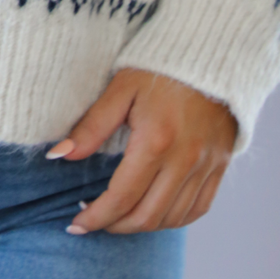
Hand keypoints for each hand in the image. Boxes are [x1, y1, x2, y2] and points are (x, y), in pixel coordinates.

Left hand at [49, 68, 237, 233]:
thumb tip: (59, 155)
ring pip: (172, 218)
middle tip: (93, 220)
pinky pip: (198, 209)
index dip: (96, 218)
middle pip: (146, 216)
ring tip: (118, 217)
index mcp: (156, 140)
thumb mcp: (120, 89)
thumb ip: (91, 126)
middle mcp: (184, 159)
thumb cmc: (159, 68)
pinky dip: (173, 219)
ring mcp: (206, 165)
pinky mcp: (220, 165)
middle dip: (114, 226)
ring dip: (141, 226)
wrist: (210, 52)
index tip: (76, 225)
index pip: (121, 197)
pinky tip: (153, 212)